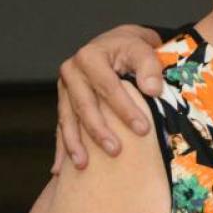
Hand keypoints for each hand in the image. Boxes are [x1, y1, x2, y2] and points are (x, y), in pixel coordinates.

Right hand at [52, 25, 164, 171]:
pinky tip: (60, 169)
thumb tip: (152, 89)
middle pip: (84, 105)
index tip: (142, 129)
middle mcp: (72, 71)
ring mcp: (65, 88)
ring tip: (83, 165)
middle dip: (99, 131)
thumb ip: (150, 66)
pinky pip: (61, 127)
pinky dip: (62, 148)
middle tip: (116, 151)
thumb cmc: (131, 48)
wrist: (116, 44)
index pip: (108, 86)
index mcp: (90, 56)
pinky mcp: (63, 102)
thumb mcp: (143, 48)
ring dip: (74, 144)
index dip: (124, 109)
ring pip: (68, 119)